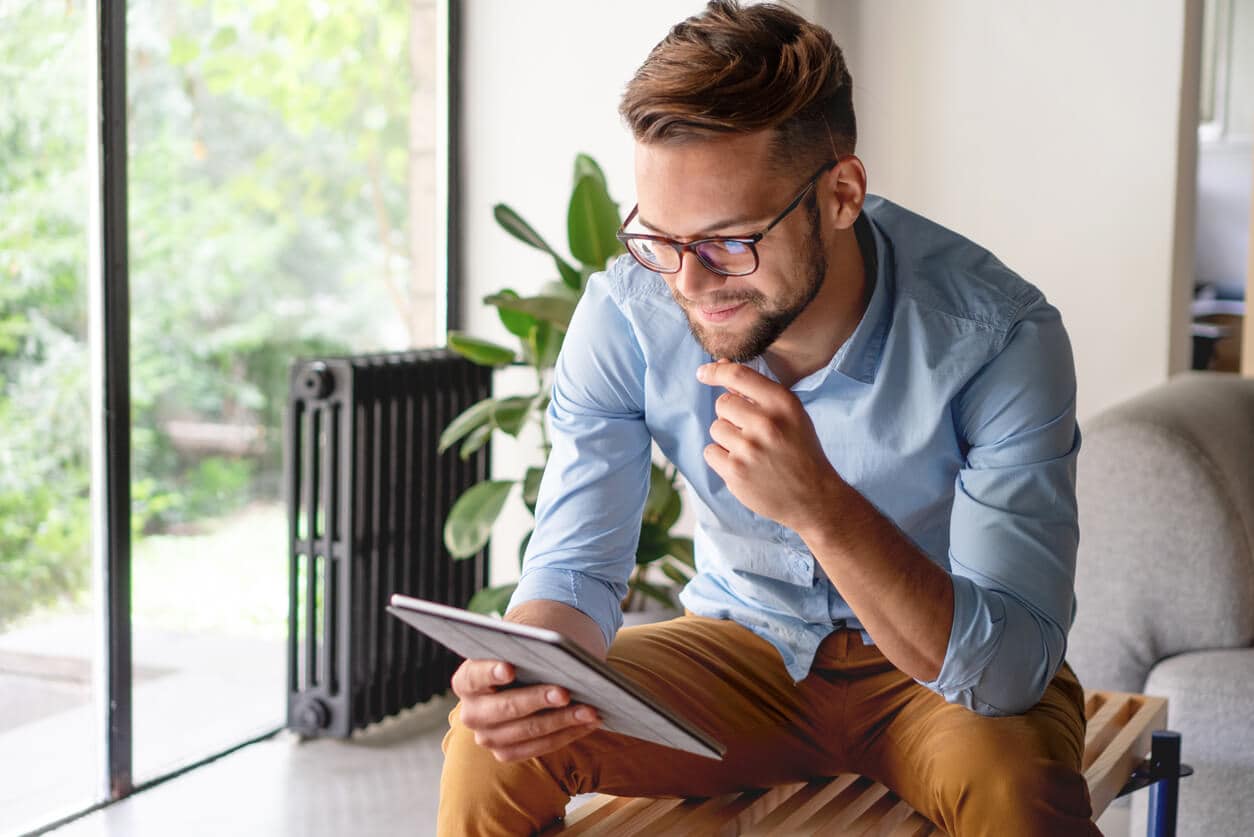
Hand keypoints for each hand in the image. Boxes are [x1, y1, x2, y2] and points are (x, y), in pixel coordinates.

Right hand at [450, 658, 600, 762]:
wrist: (522, 678)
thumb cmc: (523, 657)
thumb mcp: (521, 648)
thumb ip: (529, 649)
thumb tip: (557, 652)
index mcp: (466, 681)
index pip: (475, 676)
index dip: (491, 672)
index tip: (510, 668)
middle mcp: (471, 713)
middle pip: (505, 708)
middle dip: (537, 699)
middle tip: (565, 692)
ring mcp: (488, 737)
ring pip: (528, 731)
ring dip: (562, 720)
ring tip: (590, 710)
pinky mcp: (507, 753)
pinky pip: (540, 747)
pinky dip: (568, 733)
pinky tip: (589, 722)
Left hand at [697, 361, 844, 535]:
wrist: (814, 498)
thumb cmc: (800, 451)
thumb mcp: (791, 415)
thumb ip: (757, 393)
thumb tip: (720, 367)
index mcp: (782, 403)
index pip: (739, 375)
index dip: (716, 371)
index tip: (703, 373)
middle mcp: (766, 422)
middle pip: (723, 404)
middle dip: (731, 416)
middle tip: (752, 433)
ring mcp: (749, 448)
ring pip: (716, 428)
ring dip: (728, 439)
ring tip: (752, 452)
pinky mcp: (735, 472)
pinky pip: (710, 452)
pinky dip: (722, 459)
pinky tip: (744, 466)